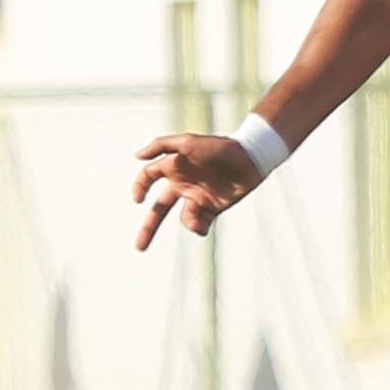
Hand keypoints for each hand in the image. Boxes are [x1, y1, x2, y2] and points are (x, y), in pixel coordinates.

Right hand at [131, 133, 262, 250]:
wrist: (252, 158)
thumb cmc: (221, 147)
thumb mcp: (189, 141)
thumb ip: (161, 145)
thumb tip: (137, 156)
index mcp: (174, 168)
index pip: (147, 178)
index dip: (139, 187)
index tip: (138, 200)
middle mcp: (183, 184)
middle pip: (160, 209)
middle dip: (149, 228)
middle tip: (139, 247)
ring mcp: (198, 197)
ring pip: (184, 217)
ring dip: (188, 221)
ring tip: (198, 220)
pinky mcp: (214, 207)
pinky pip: (201, 223)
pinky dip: (199, 227)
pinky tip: (202, 227)